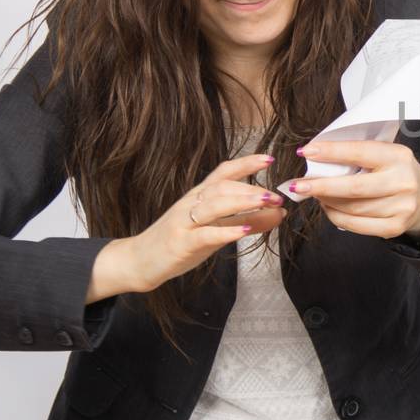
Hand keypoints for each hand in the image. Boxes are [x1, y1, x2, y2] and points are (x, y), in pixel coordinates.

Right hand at [88, 154, 284, 301]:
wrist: (140, 261)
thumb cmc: (181, 241)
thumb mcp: (216, 228)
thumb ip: (246, 220)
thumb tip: (279, 213)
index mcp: (199, 196)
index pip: (223, 172)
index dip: (246, 163)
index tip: (269, 159)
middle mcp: (191, 204)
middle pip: (222, 187)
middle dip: (251, 188)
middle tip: (277, 196)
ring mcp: (184, 222)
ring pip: (214, 205)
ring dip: (243, 202)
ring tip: (267, 203)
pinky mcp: (180, 243)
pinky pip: (205, 234)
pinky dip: (226, 232)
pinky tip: (244, 231)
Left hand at [289, 140, 419, 239]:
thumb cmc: (394, 172)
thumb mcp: (384, 155)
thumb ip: (356, 155)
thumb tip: (315, 158)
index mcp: (399, 156)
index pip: (360, 152)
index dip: (331, 152)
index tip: (306, 151)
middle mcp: (403, 181)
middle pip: (354, 187)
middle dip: (321, 186)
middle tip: (297, 185)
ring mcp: (401, 207)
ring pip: (352, 208)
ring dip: (327, 202)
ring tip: (316, 195)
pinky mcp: (395, 227)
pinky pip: (356, 225)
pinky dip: (337, 217)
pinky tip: (329, 208)